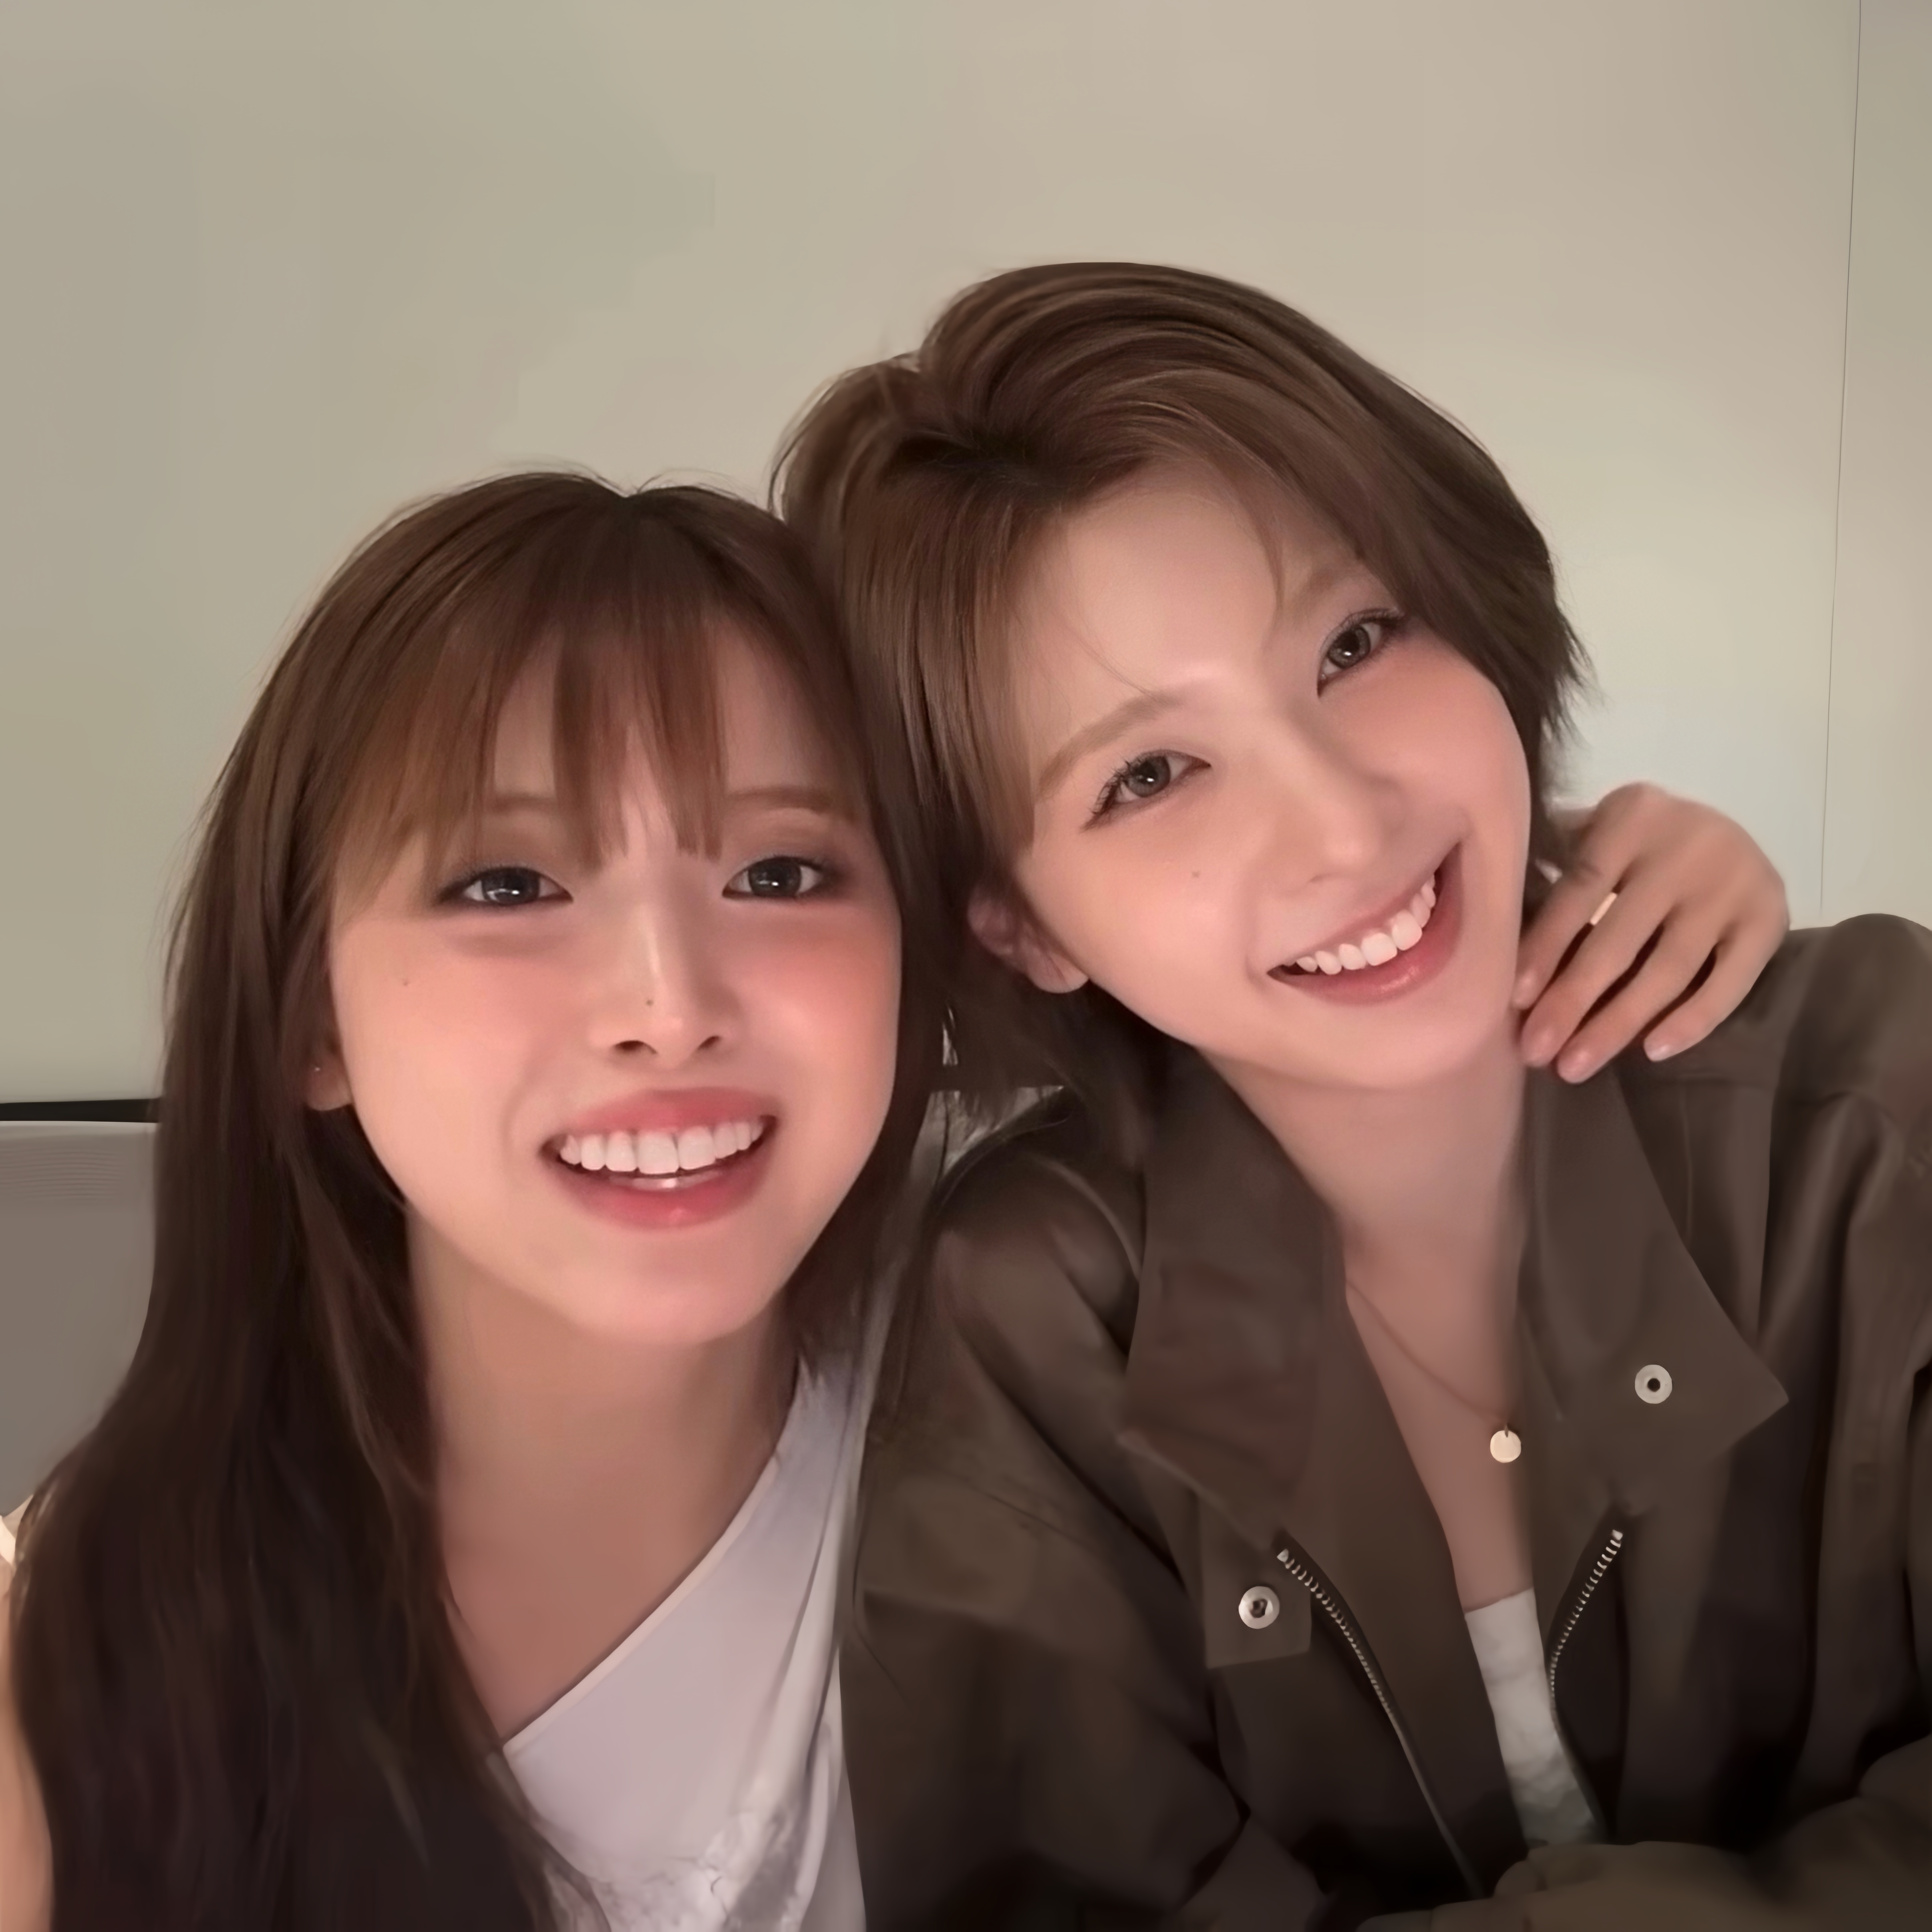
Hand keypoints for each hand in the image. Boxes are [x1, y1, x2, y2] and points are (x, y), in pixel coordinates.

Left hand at [1514, 784, 1788, 1081]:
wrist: (1733, 831)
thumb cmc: (1639, 841)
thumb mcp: (1600, 827)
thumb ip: (1556, 862)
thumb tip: (1496, 931)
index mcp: (1634, 816)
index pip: (1580, 890)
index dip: (1546, 946)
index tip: (1516, 1000)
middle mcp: (1688, 846)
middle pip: (1619, 939)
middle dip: (1572, 1001)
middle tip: (1536, 1051)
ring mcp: (1736, 883)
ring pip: (1670, 969)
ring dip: (1619, 1023)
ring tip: (1576, 1065)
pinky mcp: (1771, 918)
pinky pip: (1730, 982)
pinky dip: (1693, 1020)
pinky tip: (1651, 1051)